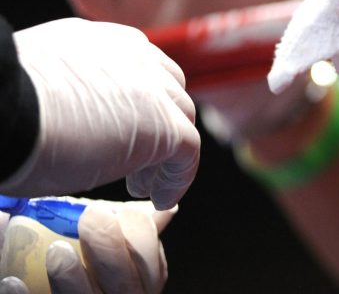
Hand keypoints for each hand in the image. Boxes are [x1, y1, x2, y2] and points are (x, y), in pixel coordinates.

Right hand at [0, 18, 199, 209]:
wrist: (2, 112)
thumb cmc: (4, 106)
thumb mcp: (38, 84)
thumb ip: (66, 87)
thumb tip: (63, 113)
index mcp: (103, 41)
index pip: (138, 68)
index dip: (138, 101)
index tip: (123, 129)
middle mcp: (134, 55)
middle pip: (166, 90)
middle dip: (158, 123)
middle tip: (136, 162)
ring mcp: (155, 87)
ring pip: (180, 119)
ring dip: (166, 154)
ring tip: (141, 185)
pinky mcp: (165, 124)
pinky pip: (187, 152)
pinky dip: (177, 177)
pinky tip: (157, 198)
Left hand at [0, 198, 173, 293]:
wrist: (52, 288)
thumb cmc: (92, 276)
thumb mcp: (121, 259)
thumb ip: (138, 238)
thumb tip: (166, 211)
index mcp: (140, 287)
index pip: (154, 267)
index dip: (144, 238)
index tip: (124, 212)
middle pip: (126, 287)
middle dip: (112, 249)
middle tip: (92, 217)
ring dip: (73, 277)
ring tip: (56, 249)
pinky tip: (13, 281)